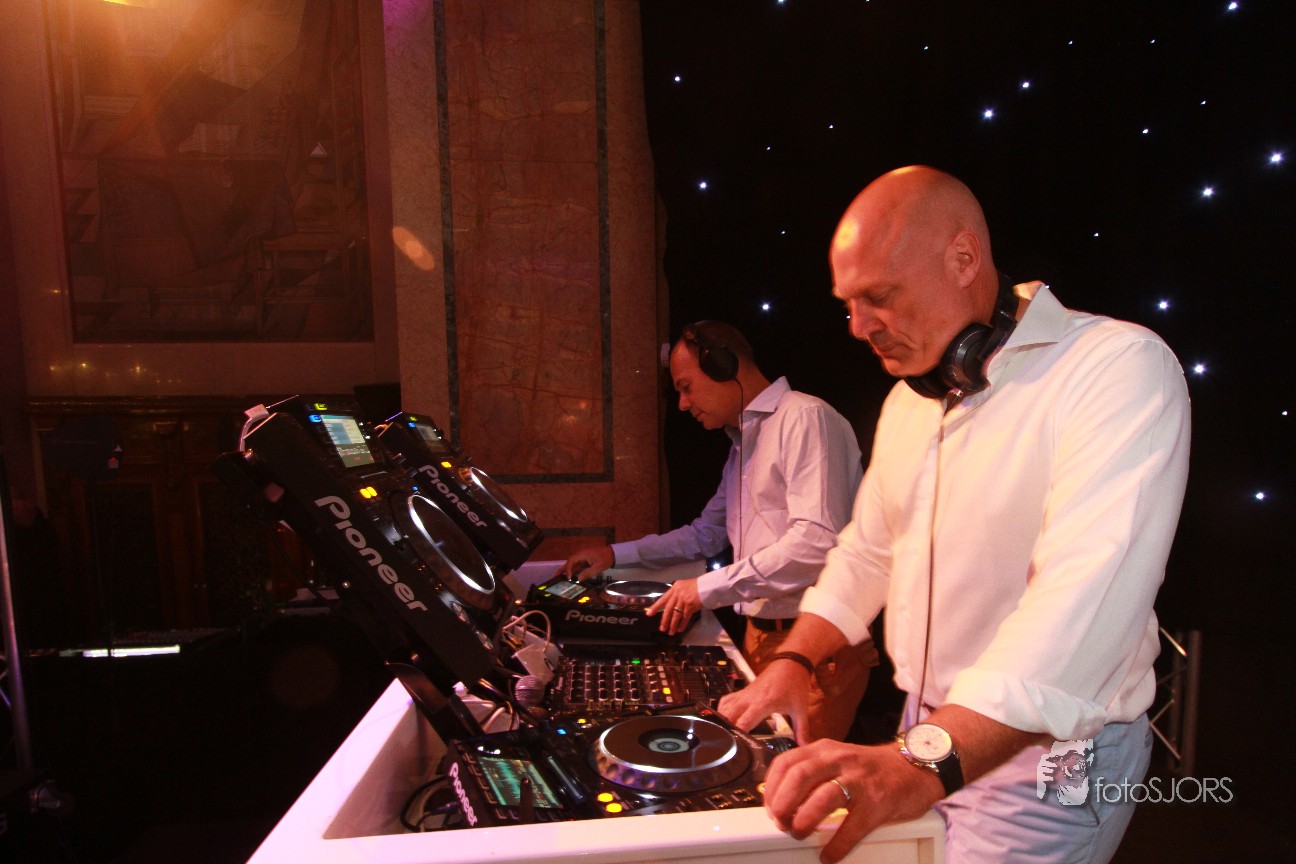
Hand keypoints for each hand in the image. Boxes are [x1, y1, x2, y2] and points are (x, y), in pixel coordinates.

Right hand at [553, 545, 613, 581]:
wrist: (613, 553)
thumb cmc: (606, 559)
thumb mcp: (598, 567)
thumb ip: (588, 573)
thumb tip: (578, 579)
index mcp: (583, 554)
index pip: (572, 561)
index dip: (569, 569)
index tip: (569, 577)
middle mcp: (581, 554)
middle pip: (570, 562)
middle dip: (563, 569)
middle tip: (555, 576)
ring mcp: (584, 557)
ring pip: (573, 563)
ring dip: (567, 569)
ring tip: (560, 576)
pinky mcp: (586, 559)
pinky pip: (578, 564)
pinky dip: (573, 569)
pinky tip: (571, 575)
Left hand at [645, 577, 701, 634]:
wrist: (709, 586)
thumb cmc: (698, 586)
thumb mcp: (684, 587)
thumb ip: (677, 595)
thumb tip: (671, 607)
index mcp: (675, 588)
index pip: (663, 599)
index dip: (655, 607)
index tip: (648, 614)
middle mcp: (678, 593)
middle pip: (668, 609)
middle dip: (664, 620)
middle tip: (662, 629)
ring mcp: (684, 599)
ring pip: (676, 614)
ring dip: (673, 624)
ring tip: (670, 632)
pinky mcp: (690, 605)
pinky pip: (685, 617)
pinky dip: (682, 624)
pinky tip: (680, 629)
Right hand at [718, 659, 812, 743]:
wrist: (791, 663)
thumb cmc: (796, 686)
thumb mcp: (800, 710)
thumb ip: (802, 730)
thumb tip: (805, 748)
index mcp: (763, 704)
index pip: (745, 721)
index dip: (738, 734)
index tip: (735, 747)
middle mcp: (750, 698)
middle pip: (730, 714)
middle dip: (726, 729)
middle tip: (727, 745)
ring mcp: (745, 693)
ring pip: (725, 707)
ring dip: (723, 720)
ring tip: (724, 735)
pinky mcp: (743, 690)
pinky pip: (727, 700)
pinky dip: (723, 709)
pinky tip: (725, 719)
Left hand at [761, 739, 942, 863]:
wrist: (914, 767)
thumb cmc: (870, 769)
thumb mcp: (836, 759)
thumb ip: (811, 773)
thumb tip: (780, 798)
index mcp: (824, 750)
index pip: (786, 762)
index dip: (772, 787)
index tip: (770, 807)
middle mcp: (839, 760)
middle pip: (799, 776)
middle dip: (783, 803)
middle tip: (781, 823)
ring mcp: (859, 780)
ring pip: (823, 798)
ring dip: (805, 821)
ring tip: (800, 834)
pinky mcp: (877, 803)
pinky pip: (852, 827)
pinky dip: (836, 846)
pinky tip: (829, 855)